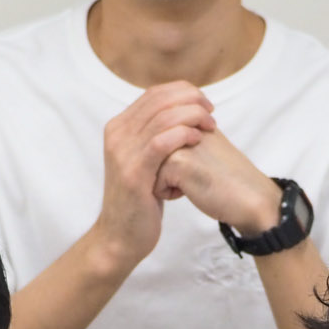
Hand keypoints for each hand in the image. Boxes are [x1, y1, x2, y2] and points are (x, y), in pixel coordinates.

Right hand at [94, 83, 216, 267]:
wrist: (121, 237)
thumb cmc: (139, 200)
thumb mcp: (143, 161)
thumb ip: (155, 136)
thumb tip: (182, 114)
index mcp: (119, 127)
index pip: (154, 93)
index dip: (183, 92)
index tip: (205, 104)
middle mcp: (117, 135)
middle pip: (159, 100)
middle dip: (192, 100)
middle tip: (211, 113)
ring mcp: (122, 153)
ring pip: (163, 117)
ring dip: (192, 116)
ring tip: (210, 126)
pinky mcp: (133, 172)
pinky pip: (161, 142)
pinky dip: (183, 135)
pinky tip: (198, 139)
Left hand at [155, 128, 283, 236]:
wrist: (250, 198)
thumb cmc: (225, 178)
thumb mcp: (202, 146)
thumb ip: (179, 135)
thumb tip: (148, 139)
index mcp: (188, 116)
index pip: (155, 139)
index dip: (170, 161)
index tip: (198, 164)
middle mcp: (182, 123)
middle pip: (148, 154)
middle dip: (164, 171)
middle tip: (197, 173)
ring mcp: (179, 140)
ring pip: (148, 168)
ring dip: (165, 181)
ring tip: (194, 180)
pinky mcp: (178, 161)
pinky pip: (154, 183)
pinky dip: (169, 193)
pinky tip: (193, 190)